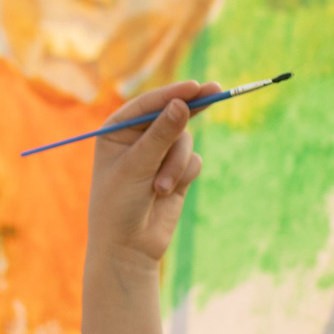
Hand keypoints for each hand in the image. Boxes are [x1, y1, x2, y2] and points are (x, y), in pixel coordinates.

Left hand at [84, 80, 217, 275]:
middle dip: (192, 107)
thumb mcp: (137, 166)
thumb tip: (182, 103)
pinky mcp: (177, 171)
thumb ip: (161, 135)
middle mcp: (138, 137)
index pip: (148, 103)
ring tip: (160, 188)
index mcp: (117, 130)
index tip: (195, 86)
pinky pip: (193, 160)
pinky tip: (168, 193)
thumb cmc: (119, 204)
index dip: (173, 93)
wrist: (128, 247)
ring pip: (185, 140)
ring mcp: (159, 153)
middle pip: (173, 113)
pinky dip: (184, 174)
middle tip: (216, 91)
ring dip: (177, 163)